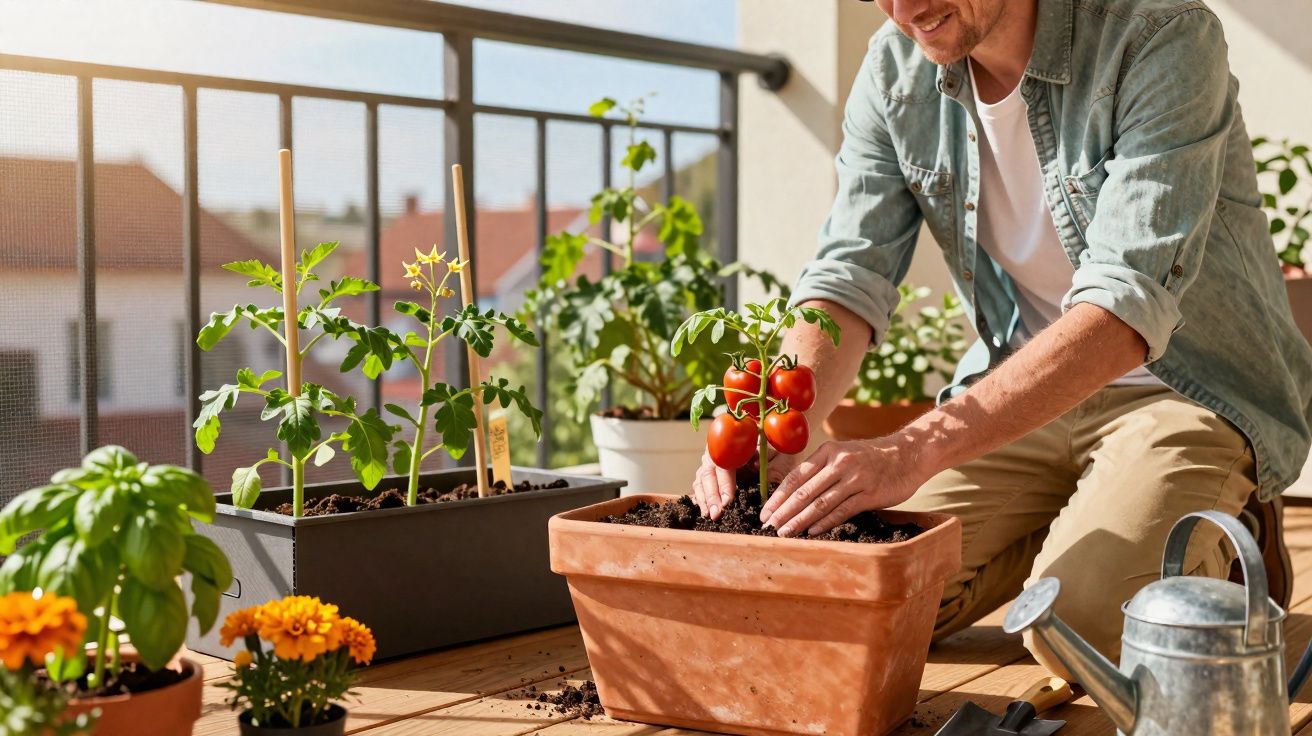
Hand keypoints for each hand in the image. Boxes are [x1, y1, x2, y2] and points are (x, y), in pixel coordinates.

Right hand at [692, 449, 799, 520]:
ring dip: (705, 499)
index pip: (724, 464)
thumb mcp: (771, 451)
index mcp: (729, 444)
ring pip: (701, 480)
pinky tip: (705, 512)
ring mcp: (708, 461)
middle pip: (708, 474)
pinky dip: (700, 498)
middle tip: (717, 513)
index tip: (728, 501)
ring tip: (710, 515)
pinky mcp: (705, 471)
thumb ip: (768, 461)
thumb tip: (761, 473)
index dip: (724, 483)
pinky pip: (699, 485)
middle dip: (712, 496)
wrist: (758, 439)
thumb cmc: (767, 447)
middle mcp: (715, 452)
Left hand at [759, 438, 922, 536]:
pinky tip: (811, 532)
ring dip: (800, 520)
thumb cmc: (870, 457)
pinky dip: (825, 522)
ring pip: (821, 503)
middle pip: (804, 491)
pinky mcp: (870, 493)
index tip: (765, 511)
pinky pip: (843, 510)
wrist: (908, 453)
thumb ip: (821, 469)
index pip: (796, 476)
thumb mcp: (843, 454)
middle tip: (768, 526)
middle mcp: (839, 463)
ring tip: (784, 533)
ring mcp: (856, 478)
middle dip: (783, 511)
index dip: (778, 496)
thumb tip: (794, 494)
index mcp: (828, 452)